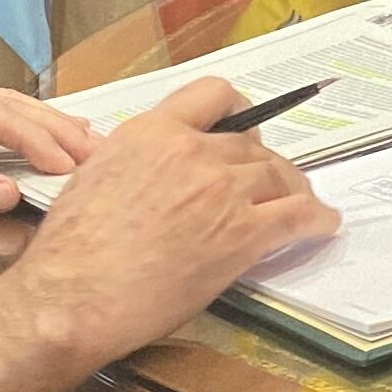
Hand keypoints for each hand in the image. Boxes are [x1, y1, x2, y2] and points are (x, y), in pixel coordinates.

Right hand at [0, 77, 340, 367]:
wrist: (74, 296)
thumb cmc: (69, 252)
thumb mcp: (92, 178)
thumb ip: (133, 161)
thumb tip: (148, 171)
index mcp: (151, 133)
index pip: (212, 95)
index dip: (238, 111)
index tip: (245, 127)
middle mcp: (191, 152)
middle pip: (251, 144)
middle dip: (264, 162)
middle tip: (269, 180)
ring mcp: (220, 191)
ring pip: (279, 176)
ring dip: (293, 189)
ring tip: (300, 202)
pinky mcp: (241, 234)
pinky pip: (297, 217)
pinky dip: (317, 220)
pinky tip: (322, 225)